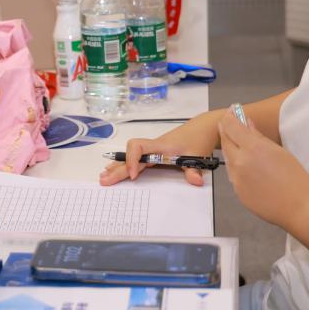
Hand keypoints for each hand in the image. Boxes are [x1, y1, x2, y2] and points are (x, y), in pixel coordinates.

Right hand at [100, 115, 217, 186]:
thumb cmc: (198, 139)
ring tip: (104, 175)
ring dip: (118, 166)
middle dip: (117, 169)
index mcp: (161, 146)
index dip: (132, 160)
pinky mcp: (156, 152)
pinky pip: (136, 157)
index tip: (133, 175)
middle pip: (130, 155)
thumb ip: (194, 170)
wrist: (204, 127)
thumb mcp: (198, 156)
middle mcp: (154, 146)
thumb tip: (196, 182)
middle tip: (104, 181)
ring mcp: (154, 149)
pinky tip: (116, 168)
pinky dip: (125, 163)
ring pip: (131, 156)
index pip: (138, 148)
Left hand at [218, 113, 308, 230]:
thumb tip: (246, 123)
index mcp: (253, 148)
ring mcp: (236, 178)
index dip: (229, 117)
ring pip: (228, 159)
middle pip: (225, 141)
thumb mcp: (279, 151)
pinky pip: (233, 175)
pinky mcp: (237, 192)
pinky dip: (238, 168)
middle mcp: (240, 162)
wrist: (299, 208)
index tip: (230, 112)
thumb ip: (259, 137)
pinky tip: (250, 169)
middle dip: (226, 132)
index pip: (231, 126)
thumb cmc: (296, 179)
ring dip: (232, 151)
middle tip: (230, 124)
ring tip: (243, 147)